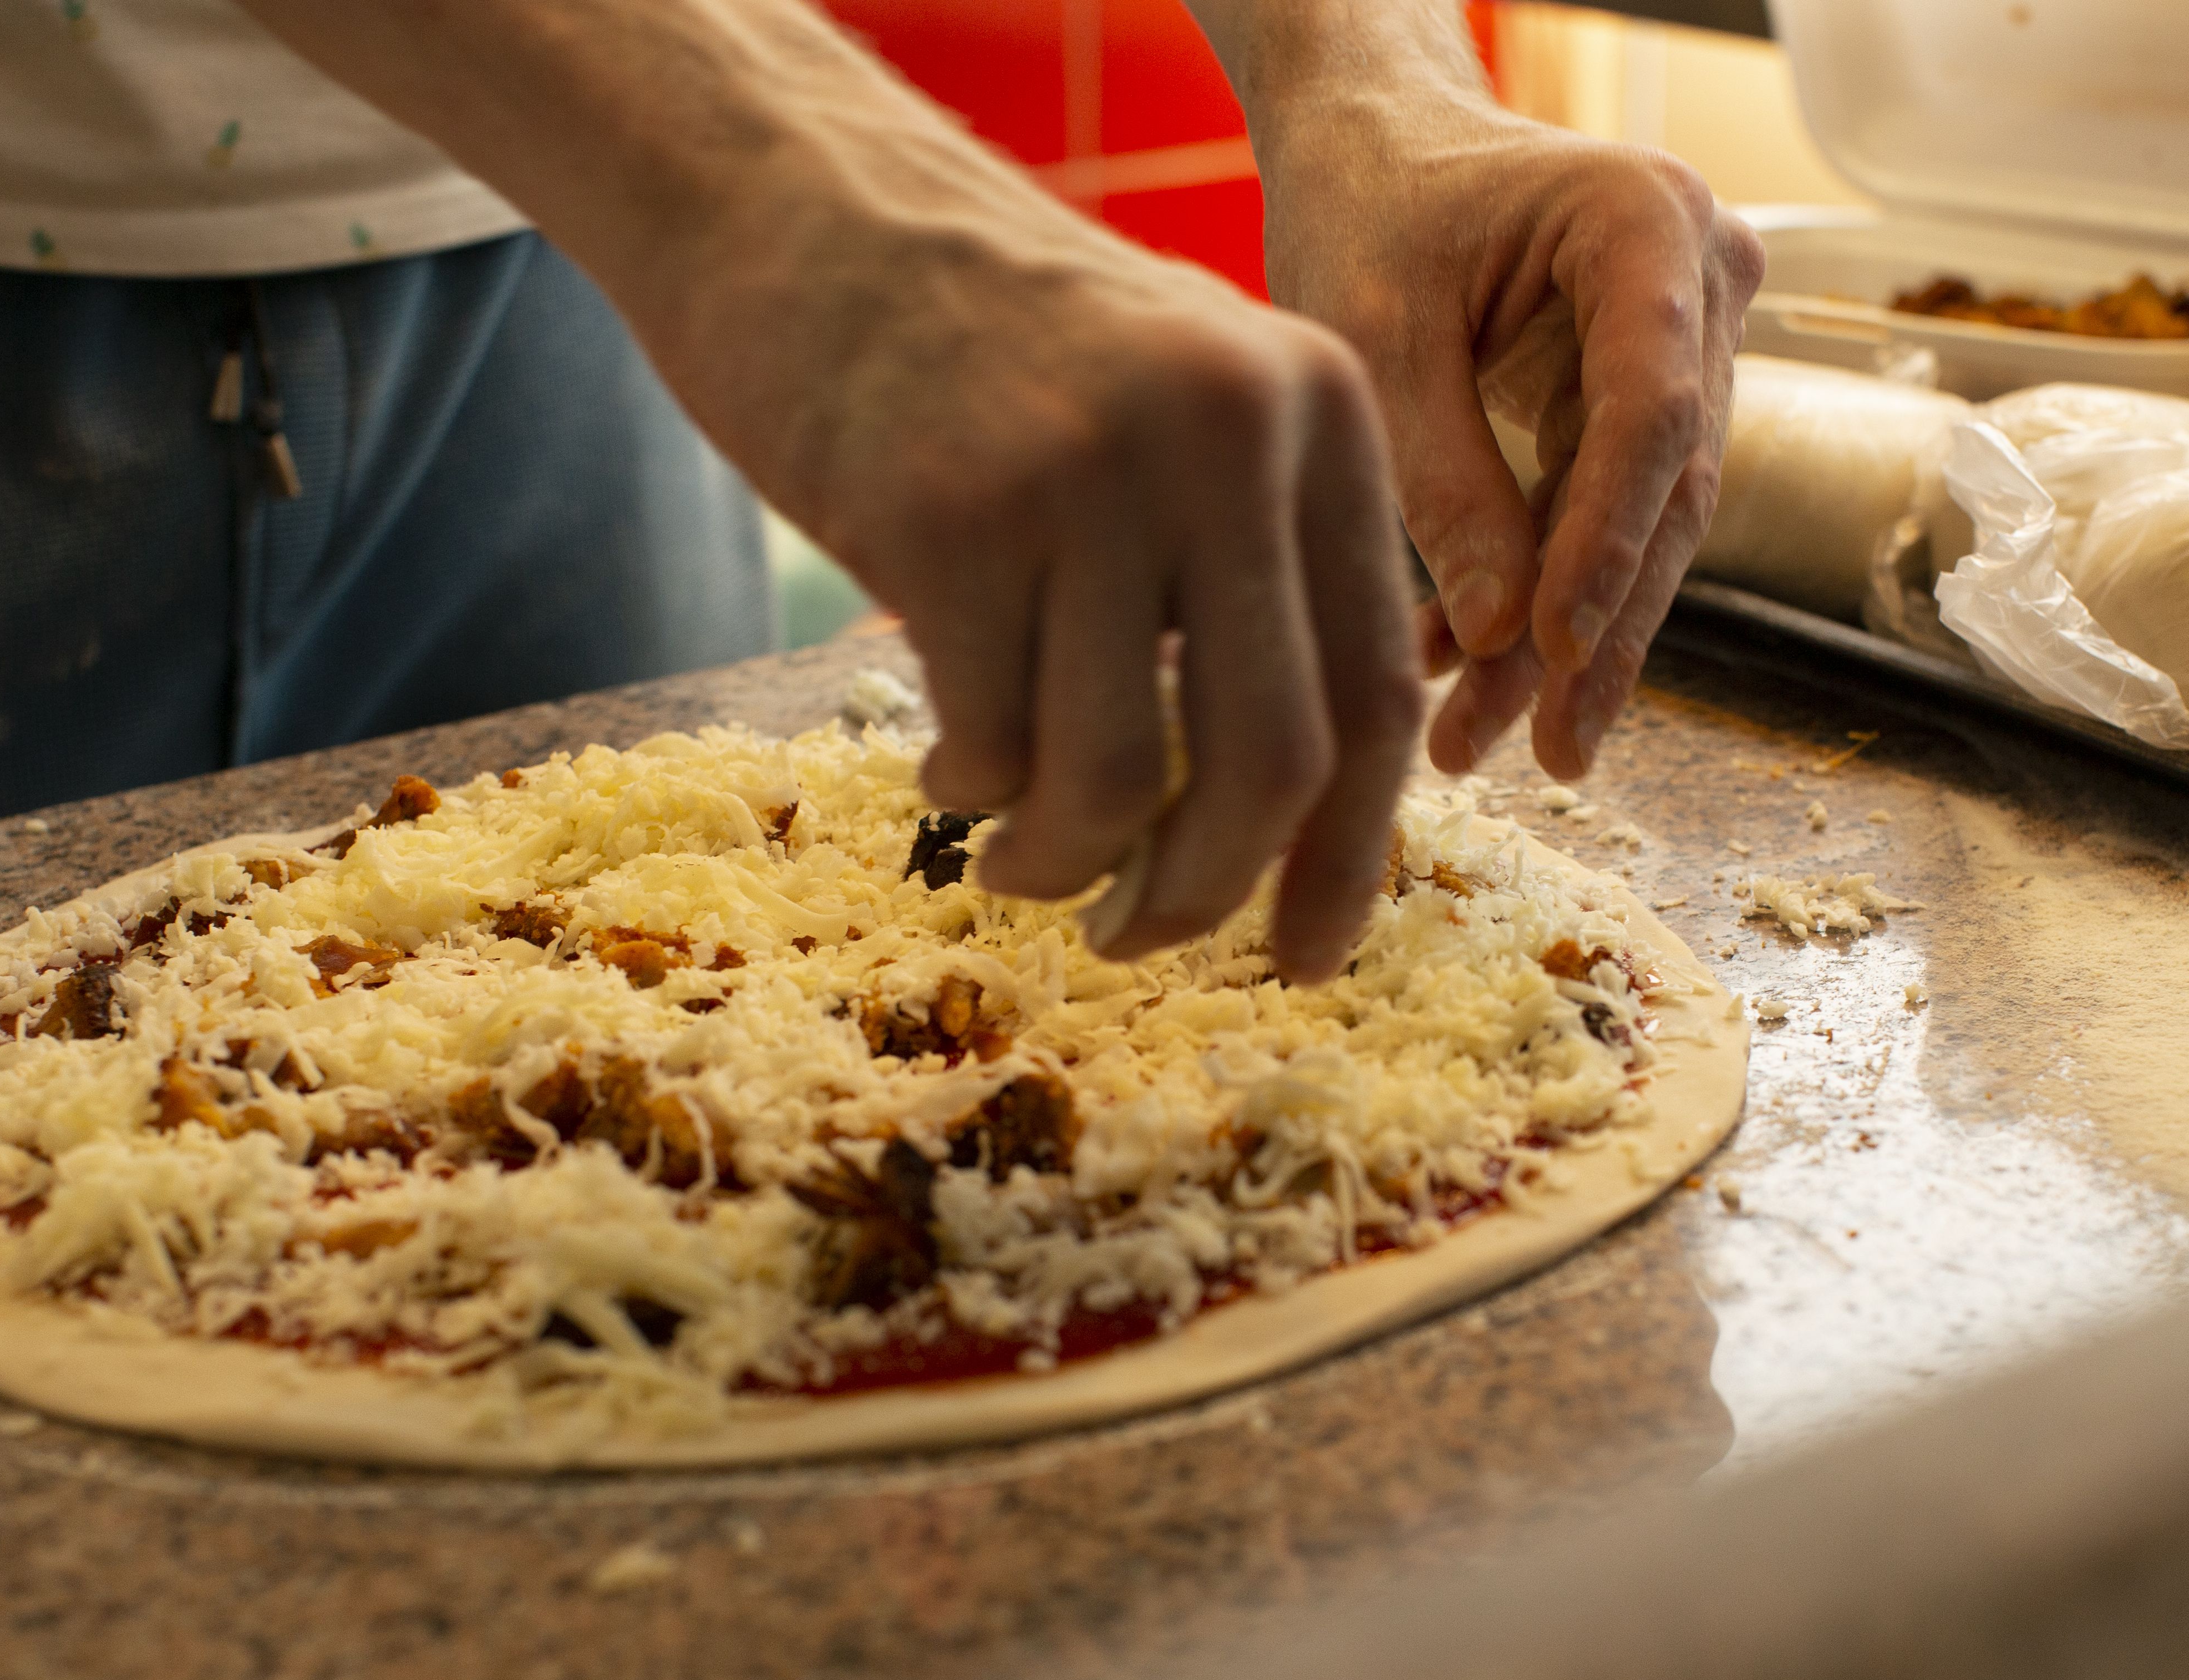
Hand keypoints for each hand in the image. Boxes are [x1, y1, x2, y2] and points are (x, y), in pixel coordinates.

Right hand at [228, 0, 1422, 982]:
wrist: (812, 213)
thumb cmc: (1006, 359)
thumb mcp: (1185, 421)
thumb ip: (1258, 583)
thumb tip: (1297, 827)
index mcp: (1317, 413)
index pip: (1376, 691)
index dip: (1351, 856)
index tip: (1310, 956)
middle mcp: (1226, 431)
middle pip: (1272, 760)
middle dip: (1205, 894)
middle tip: (1139, 936)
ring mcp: (1085, 469)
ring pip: (1120, 776)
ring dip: (1066, 862)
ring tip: (1025, 860)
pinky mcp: (947, 514)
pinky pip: (990, 740)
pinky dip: (973, 791)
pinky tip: (946, 765)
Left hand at [1255, 91, 1762, 779]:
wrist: (1371, 146)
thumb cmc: (1365, 206)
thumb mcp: (1376, 336)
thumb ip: (1445, 482)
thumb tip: (1503, 640)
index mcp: (1646, 224)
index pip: (1652, 413)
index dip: (1606, 546)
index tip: (1552, 652)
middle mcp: (1700, 280)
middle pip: (1665, 486)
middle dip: (1595, 630)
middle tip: (1546, 748)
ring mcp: (1689, 340)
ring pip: (1644, 520)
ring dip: (1567, 640)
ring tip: (1483, 742)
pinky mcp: (1643, 396)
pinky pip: (1603, 512)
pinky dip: (1538, 595)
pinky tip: (1468, 676)